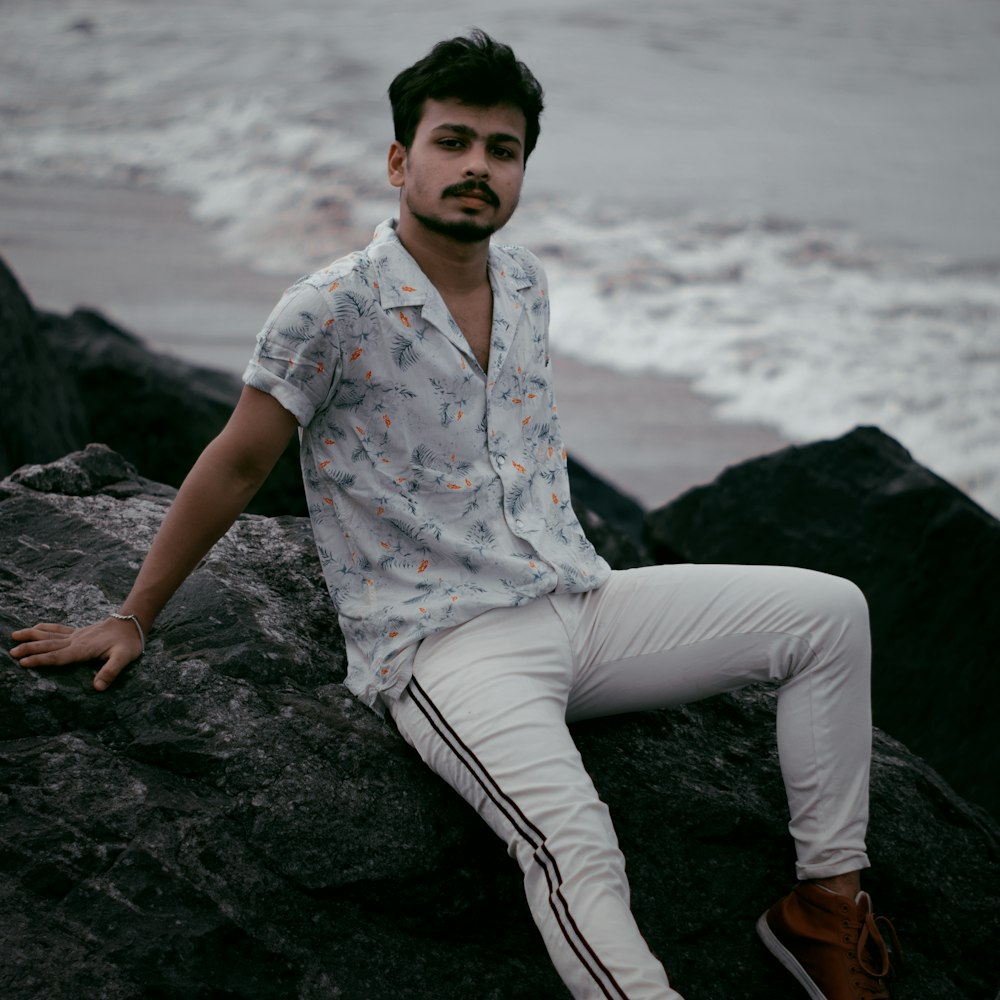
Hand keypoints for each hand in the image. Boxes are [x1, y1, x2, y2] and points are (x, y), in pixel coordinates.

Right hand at [10, 618, 143, 690]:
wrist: (132, 623)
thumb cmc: (128, 642)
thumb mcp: (124, 658)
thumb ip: (111, 672)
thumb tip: (98, 687)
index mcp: (82, 650)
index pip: (57, 656)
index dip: (40, 660)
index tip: (23, 662)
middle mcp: (76, 641)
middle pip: (48, 645)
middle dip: (29, 649)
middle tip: (11, 652)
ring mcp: (76, 635)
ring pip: (49, 635)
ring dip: (32, 635)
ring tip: (14, 636)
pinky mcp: (79, 632)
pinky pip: (58, 629)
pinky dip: (44, 628)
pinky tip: (35, 627)